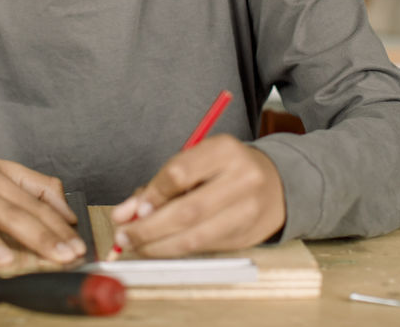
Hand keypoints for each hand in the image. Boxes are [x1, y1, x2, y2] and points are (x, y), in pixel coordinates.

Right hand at [0, 144, 84, 266]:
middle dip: (39, 237)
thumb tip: (67, 213)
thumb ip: (38, 189)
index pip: (36, 205)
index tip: (76, 245)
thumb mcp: (5, 169)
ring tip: (6, 259)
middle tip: (61, 255)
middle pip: (12, 214)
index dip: (58, 227)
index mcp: (0, 178)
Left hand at [108, 135, 285, 257]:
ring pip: (195, 236)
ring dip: (159, 246)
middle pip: (187, 210)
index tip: (132, 210)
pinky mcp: (245, 235)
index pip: (179, 173)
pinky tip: (161, 247)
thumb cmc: (225, 170)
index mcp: (225, 150)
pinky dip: (176, 250)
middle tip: (124, 236)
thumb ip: (159, 185)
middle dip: (149, 228)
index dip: (152, 195)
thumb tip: (124, 213)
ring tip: (136, 246)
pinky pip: (203, 247)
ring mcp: (247, 210)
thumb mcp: (196, 163)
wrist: (275, 185)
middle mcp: (241, 179)